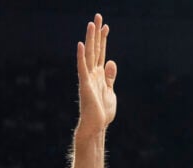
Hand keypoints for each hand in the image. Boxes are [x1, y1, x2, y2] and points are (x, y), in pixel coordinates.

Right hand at [75, 14, 116, 137]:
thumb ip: (110, 77)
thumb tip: (112, 61)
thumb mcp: (110, 92)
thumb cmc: (102, 112)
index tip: (106, 26)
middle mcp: (92, 73)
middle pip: (95, 49)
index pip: (102, 52)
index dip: (104, 39)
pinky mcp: (85, 85)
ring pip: (89, 55)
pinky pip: (82, 68)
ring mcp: (88, 78)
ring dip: (90, 39)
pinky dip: (81, 57)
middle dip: (97, 33)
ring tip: (91, 24)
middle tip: (98, 16)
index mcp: (99, 75)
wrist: (96, 126)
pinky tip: (81, 45)